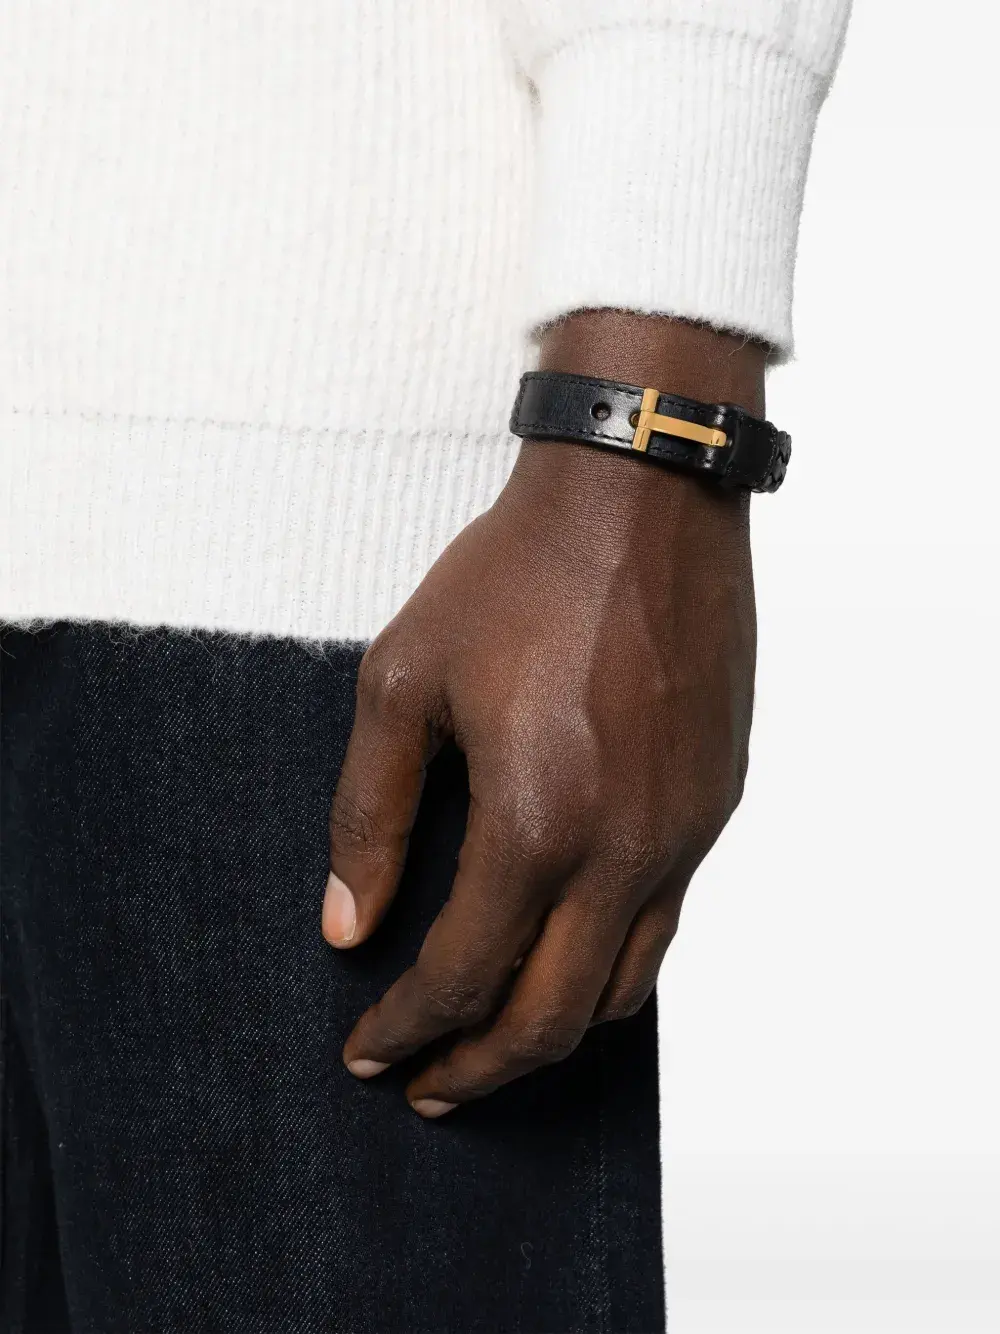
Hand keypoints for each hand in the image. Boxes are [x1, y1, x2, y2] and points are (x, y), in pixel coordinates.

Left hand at [323, 312, 765, 1115]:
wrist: (643, 497)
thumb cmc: (516, 575)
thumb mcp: (401, 680)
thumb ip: (369, 814)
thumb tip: (349, 922)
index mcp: (538, 821)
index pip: (462, 975)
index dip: (404, 1029)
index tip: (366, 1052)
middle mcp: (626, 848)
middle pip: (552, 1019)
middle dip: (477, 1068)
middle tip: (424, 1084)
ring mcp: (685, 833)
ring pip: (621, 990)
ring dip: (549, 1033)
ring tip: (491, 1037)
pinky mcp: (715, 805)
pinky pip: (663, 924)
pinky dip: (604, 967)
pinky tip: (563, 948)